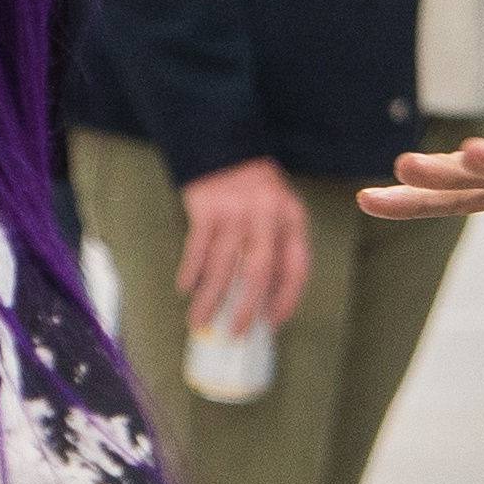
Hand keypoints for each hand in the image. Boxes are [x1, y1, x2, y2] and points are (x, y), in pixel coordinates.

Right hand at [175, 160, 310, 332]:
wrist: (226, 149)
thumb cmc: (256, 192)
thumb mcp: (280, 213)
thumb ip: (278, 248)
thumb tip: (266, 301)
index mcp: (292, 218)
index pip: (297, 266)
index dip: (287, 299)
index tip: (274, 323)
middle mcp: (266, 216)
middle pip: (258, 271)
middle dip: (247, 308)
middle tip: (237, 333)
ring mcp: (234, 212)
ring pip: (222, 266)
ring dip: (210, 299)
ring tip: (200, 322)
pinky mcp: (206, 209)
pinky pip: (197, 249)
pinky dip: (191, 272)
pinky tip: (186, 289)